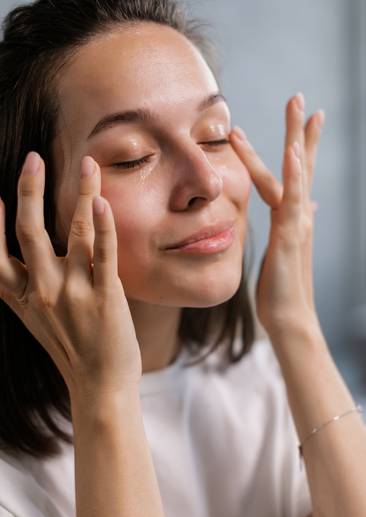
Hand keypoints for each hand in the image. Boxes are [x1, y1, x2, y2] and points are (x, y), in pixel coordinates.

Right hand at [0, 153, 140, 405]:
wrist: (100, 385)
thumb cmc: (71, 348)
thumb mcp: (36, 318)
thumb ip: (27, 284)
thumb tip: (25, 250)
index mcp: (22, 296)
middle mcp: (42, 291)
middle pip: (29, 232)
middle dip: (29, 191)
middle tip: (33, 158)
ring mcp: (74, 294)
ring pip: (73, 234)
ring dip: (80, 194)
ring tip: (88, 163)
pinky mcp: (105, 298)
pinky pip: (103, 255)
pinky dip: (103, 226)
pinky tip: (102, 201)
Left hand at [230, 93, 323, 337]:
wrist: (288, 317)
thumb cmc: (283, 287)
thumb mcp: (287, 248)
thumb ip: (294, 223)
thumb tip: (307, 205)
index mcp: (293, 217)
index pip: (298, 174)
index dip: (303, 144)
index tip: (306, 116)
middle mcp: (299, 215)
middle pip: (301, 165)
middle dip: (300, 131)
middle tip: (300, 97)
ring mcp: (297, 223)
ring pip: (296, 174)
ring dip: (296, 139)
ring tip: (297, 107)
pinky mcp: (291, 235)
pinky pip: (291, 200)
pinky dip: (294, 174)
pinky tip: (293, 151)